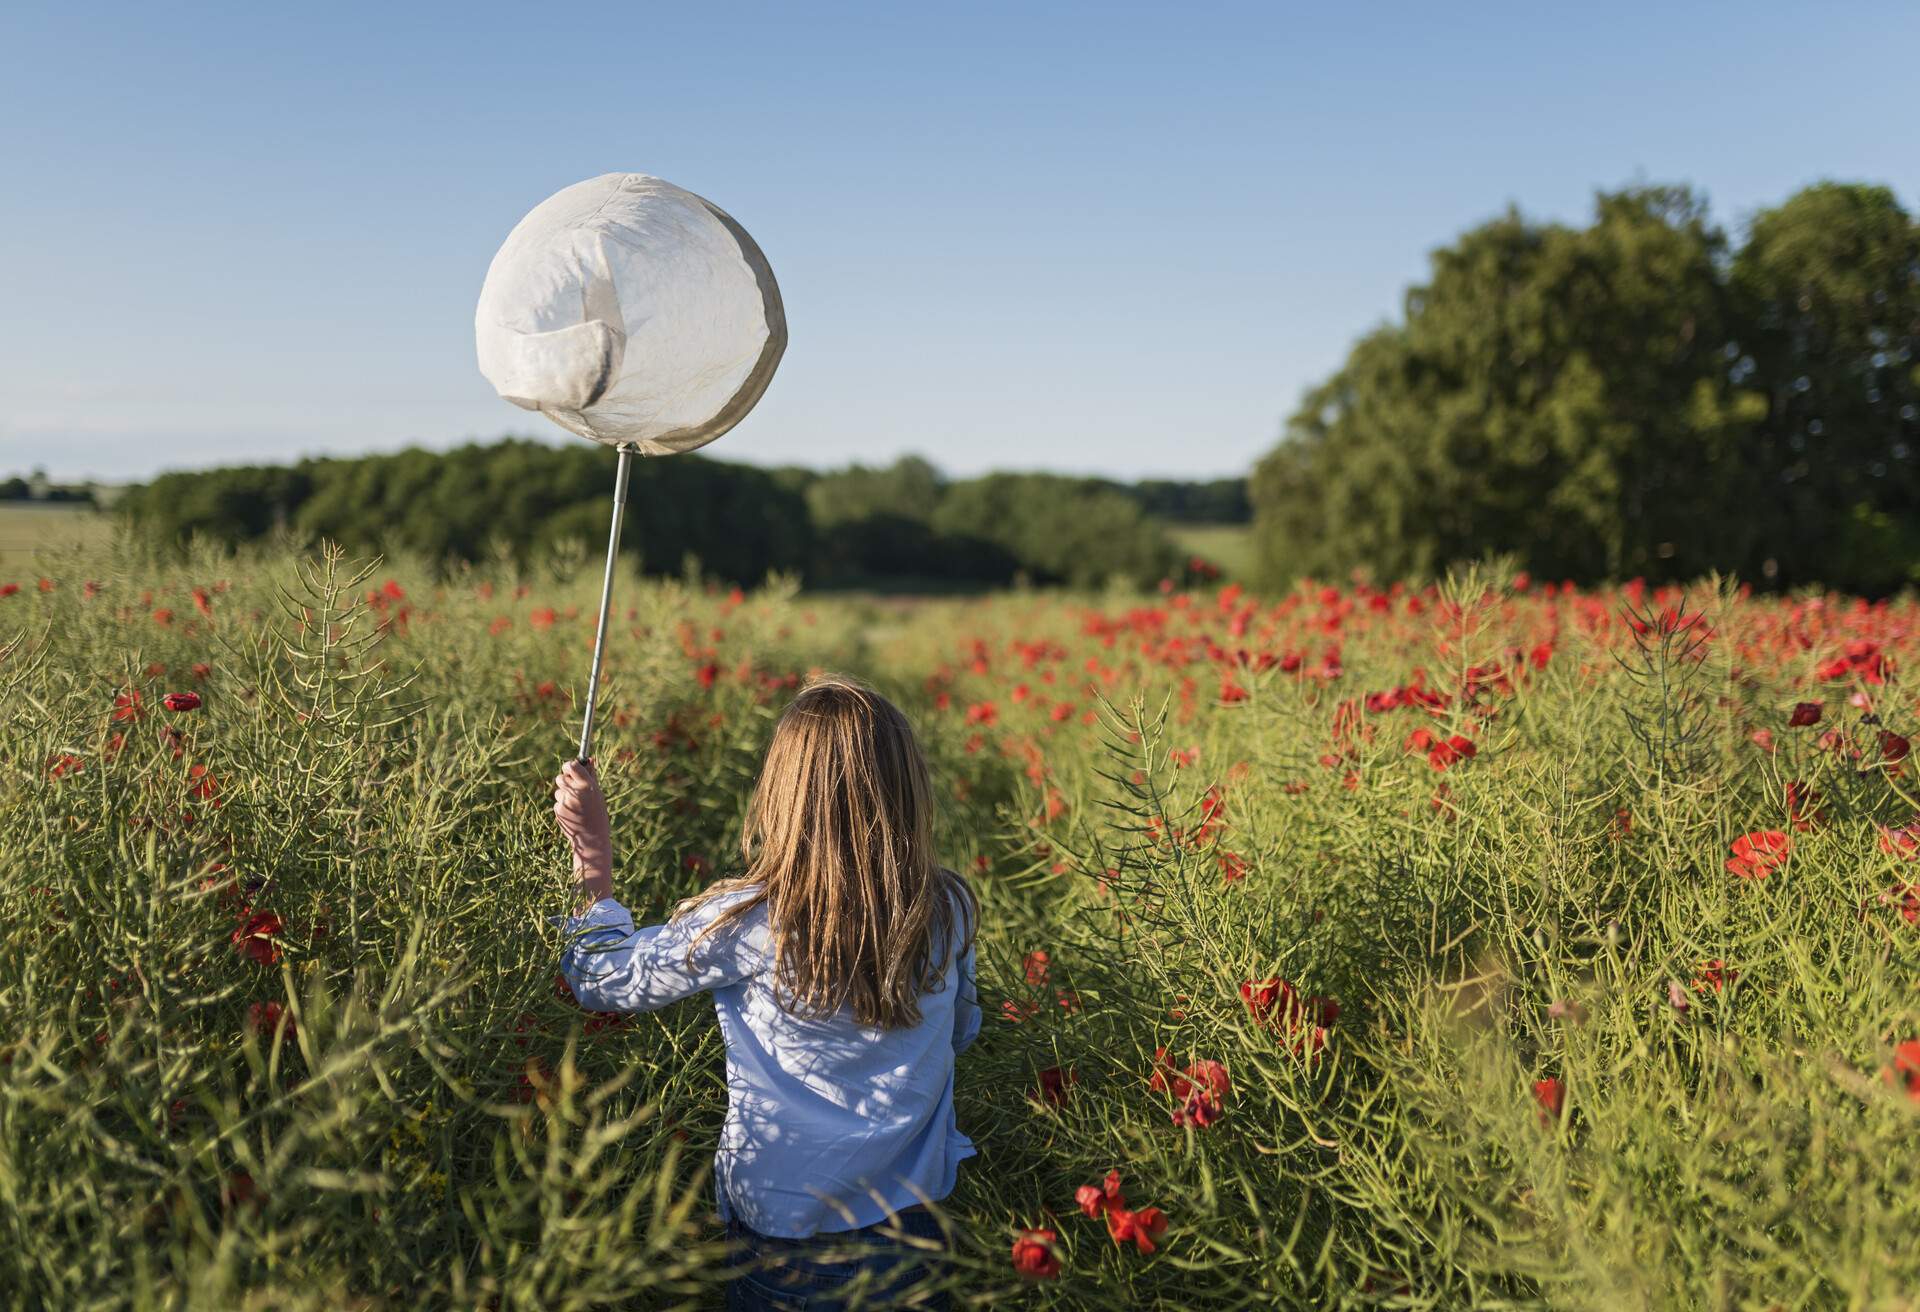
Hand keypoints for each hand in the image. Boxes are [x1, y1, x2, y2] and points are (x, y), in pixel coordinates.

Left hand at [553, 759, 612, 903]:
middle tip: (573, 786)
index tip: (571, 768)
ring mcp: (565, 802)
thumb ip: (591, 776)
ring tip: (577, 806)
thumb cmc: (598, 814)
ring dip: (565, 795)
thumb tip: (589, 759)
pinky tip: (573, 814)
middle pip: (561, 777)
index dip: (570, 765)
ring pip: (558, 791)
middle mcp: (575, 792)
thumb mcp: (598, 794)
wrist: (592, 839)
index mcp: (587, 786)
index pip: (572, 766)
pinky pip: (558, 803)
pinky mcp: (558, 811)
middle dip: (565, 780)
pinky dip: (563, 806)